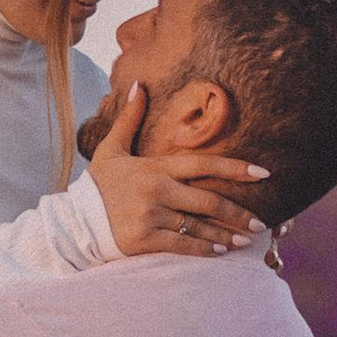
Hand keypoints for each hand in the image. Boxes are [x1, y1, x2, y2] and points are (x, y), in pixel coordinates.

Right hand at [85, 83, 269, 259]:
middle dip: (238, 212)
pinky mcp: (145, 239)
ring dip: (226, 234)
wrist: (73, 221)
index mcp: (155, 167)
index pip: (203, 164)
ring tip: (246, 240)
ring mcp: (151, 216)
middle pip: (208, 200)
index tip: (263, 174)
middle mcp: (157, 190)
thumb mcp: (111, 149)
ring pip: (198, 226)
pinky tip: (221, 252)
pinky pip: (182, 246)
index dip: (235, 168)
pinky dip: (204, 249)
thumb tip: (138, 84)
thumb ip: (129, 118)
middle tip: (260, 223)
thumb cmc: (96, 186)